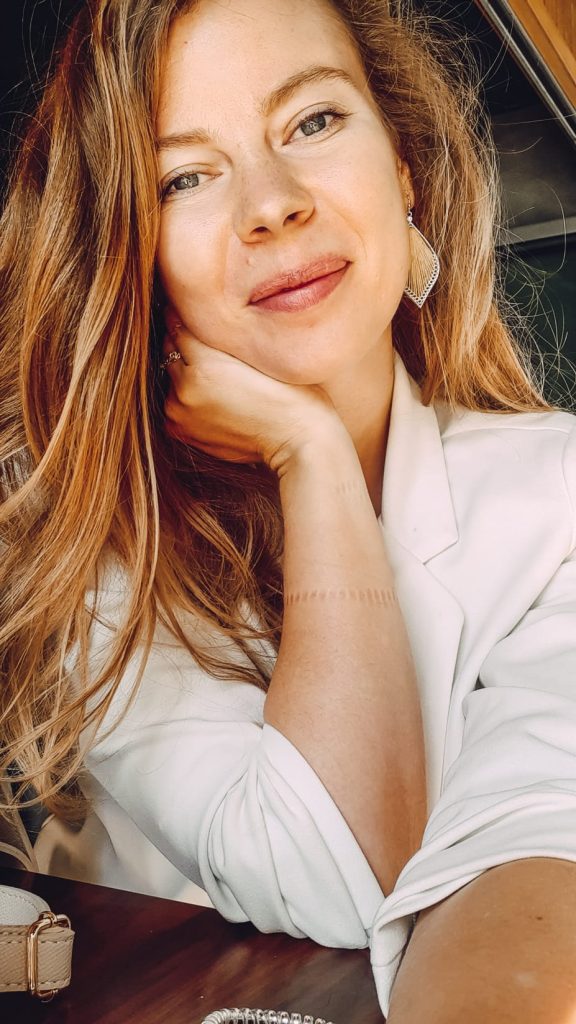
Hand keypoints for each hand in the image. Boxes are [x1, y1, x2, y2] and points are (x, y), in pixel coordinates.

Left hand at [161, 314, 343, 473]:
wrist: (296, 440)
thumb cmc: (288, 393)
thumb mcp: (256, 353)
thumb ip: (217, 334)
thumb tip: (184, 314)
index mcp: (203, 365)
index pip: (177, 324)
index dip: (190, 316)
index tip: (202, 316)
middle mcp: (184, 391)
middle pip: (170, 351)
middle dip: (186, 345)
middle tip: (215, 348)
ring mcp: (181, 415)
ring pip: (172, 378)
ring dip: (185, 372)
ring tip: (219, 377)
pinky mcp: (184, 432)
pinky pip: (176, 404)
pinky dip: (187, 398)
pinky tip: (215, 399)